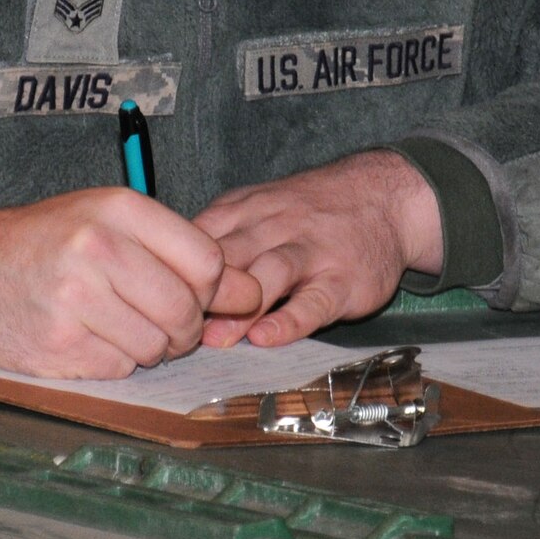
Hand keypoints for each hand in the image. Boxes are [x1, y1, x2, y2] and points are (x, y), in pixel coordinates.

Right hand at [0, 189, 262, 377]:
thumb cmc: (39, 244)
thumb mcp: (104, 221)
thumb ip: (174, 250)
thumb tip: (250, 292)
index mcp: (118, 209)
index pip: (207, 260)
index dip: (213, 289)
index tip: (198, 296)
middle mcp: (98, 248)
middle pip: (185, 309)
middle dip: (184, 327)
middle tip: (160, 322)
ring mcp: (76, 299)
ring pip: (157, 345)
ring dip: (149, 347)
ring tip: (115, 325)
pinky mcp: (59, 344)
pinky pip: (121, 367)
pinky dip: (114, 361)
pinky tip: (87, 338)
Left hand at [193, 151, 443, 348]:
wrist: (383, 199)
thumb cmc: (310, 212)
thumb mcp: (259, 207)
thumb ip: (218, 236)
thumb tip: (168, 274)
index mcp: (247, 210)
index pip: (200, 237)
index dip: (175, 269)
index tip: (156, 300)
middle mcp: (276, 227)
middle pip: (230, 257)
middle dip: (201, 292)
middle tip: (175, 326)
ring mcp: (311, 253)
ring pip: (269, 276)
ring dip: (240, 308)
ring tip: (216, 340)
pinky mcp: (343, 280)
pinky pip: (313, 302)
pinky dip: (289, 321)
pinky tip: (267, 338)